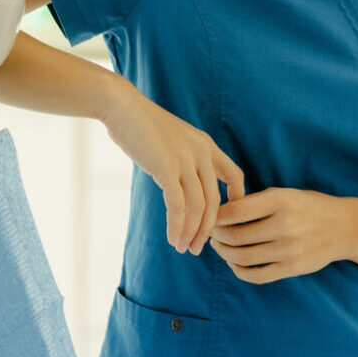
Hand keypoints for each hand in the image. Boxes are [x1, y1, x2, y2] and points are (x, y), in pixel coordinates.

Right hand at [98, 81, 242, 254]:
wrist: (121, 107)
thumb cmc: (142, 125)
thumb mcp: (173, 139)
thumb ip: (183, 159)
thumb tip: (182, 182)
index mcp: (207, 145)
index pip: (235, 176)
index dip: (236, 200)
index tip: (225, 220)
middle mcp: (202, 153)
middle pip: (215, 200)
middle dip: (208, 228)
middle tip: (198, 248)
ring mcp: (185, 160)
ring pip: (198, 207)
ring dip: (191, 232)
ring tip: (184, 249)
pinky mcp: (166, 168)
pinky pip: (178, 206)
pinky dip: (177, 226)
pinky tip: (173, 239)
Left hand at [209, 188, 353, 284]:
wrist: (345, 227)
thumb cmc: (309, 207)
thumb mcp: (286, 194)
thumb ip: (256, 202)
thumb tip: (220, 212)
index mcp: (281, 201)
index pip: (235, 211)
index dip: (216, 216)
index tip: (211, 217)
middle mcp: (285, 225)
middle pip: (235, 236)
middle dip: (217, 236)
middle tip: (213, 234)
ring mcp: (289, 249)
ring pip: (242, 257)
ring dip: (224, 254)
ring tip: (221, 248)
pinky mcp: (292, 268)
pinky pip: (256, 275)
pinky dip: (240, 271)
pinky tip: (236, 264)